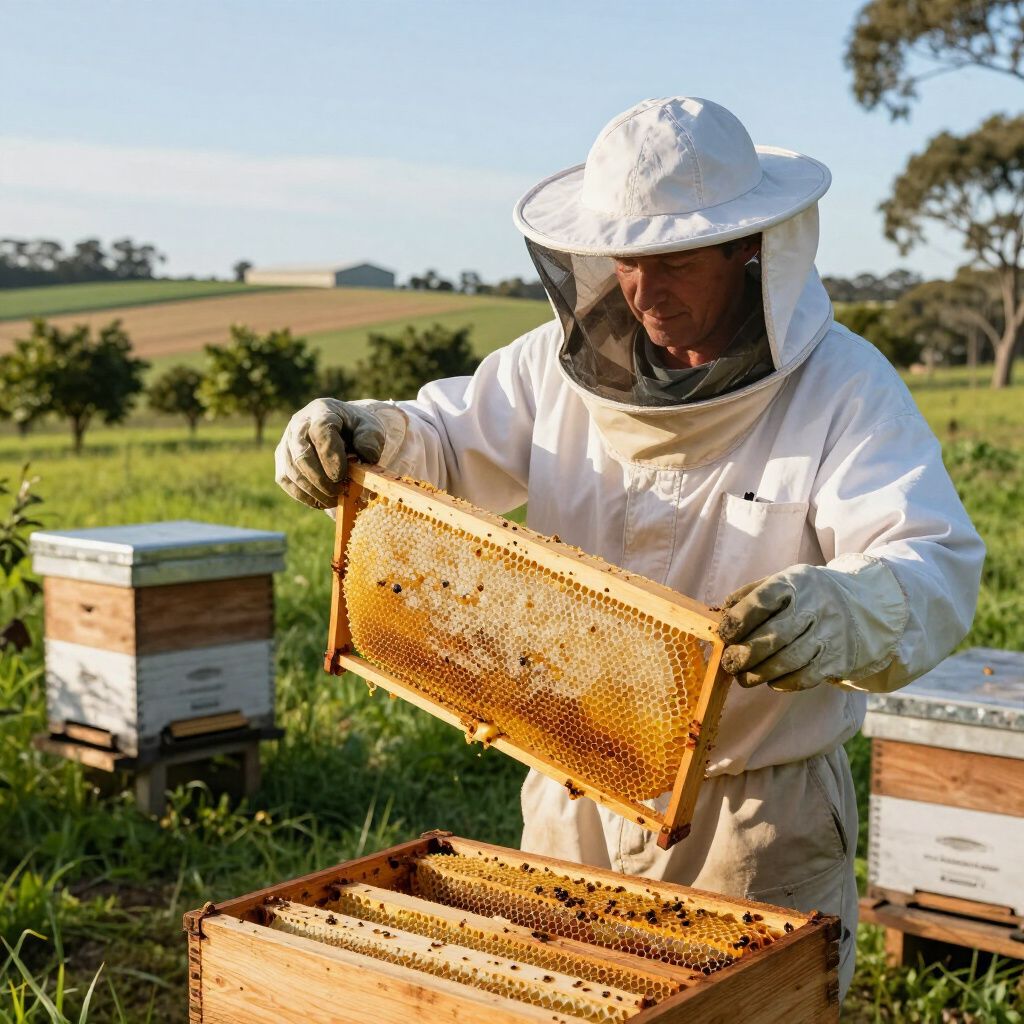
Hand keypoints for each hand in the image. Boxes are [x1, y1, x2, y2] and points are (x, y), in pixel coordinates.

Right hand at [275, 398, 385, 508]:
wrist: (343, 430)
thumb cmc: (356, 429)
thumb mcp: (370, 428)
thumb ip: (370, 439)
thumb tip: (366, 456)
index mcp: (322, 411)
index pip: (320, 431)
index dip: (330, 456)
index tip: (342, 475)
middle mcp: (298, 424)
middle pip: (302, 454)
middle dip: (321, 479)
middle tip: (339, 491)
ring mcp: (287, 442)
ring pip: (292, 470)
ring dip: (313, 490)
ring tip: (334, 499)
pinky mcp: (282, 460)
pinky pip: (286, 481)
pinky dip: (303, 495)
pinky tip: (322, 501)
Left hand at [717, 562, 900, 692]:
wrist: (865, 606)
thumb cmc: (809, 596)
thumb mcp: (785, 582)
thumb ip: (752, 594)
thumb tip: (722, 614)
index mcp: (795, 583)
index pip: (762, 601)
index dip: (739, 620)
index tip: (725, 635)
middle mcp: (815, 606)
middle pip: (775, 636)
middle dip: (746, 654)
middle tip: (729, 663)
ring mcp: (829, 633)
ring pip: (789, 660)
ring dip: (760, 673)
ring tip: (744, 678)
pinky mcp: (838, 657)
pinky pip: (806, 676)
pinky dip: (784, 682)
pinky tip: (772, 681)